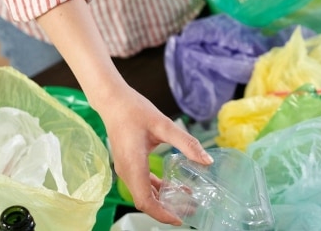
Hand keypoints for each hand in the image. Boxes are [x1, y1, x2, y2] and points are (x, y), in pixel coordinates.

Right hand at [96, 85, 212, 224]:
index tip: (180, 219)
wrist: (113, 101)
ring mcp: (126, 168)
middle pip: (145, 201)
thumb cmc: (135, 110)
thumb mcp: (164, 125)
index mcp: (133, 165)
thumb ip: (186, 143)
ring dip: (163, 200)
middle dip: (166, 210)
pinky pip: (142, 184)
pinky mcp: (128, 164)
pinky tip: (173, 186)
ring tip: (186, 200)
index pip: (145, 200)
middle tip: (190, 211)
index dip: (162, 214)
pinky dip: (157, 189)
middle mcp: (127, 171)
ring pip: (143, 194)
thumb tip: (207, 161)